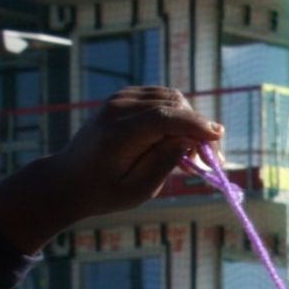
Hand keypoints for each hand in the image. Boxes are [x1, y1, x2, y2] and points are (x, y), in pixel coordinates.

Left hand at [0, 87, 222, 251]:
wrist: (70, 178)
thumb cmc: (105, 191)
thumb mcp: (138, 190)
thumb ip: (164, 162)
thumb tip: (190, 140)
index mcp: (118, 134)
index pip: (164, 117)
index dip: (195, 124)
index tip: (218, 136)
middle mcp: (117, 109)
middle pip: (172, 103)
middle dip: (197, 126)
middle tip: (206, 159)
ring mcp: (119, 99)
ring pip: (171, 98)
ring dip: (189, 121)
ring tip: (192, 153)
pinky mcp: (124, 97)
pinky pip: (163, 98)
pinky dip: (178, 115)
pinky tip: (177, 139)